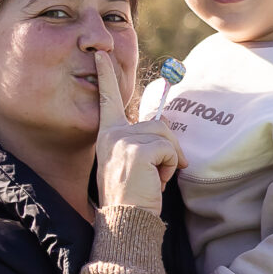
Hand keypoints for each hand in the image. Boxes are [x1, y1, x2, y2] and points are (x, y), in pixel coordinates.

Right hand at [93, 50, 180, 212]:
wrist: (126, 219)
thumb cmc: (133, 194)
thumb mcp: (133, 162)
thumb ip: (142, 141)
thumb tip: (164, 129)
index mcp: (107, 134)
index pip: (108, 99)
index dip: (106, 75)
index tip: (101, 54)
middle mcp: (111, 133)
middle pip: (157, 123)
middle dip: (170, 149)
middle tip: (160, 174)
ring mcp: (122, 140)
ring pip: (166, 135)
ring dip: (171, 160)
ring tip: (154, 179)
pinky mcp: (137, 149)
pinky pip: (170, 150)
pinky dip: (171, 168)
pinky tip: (156, 182)